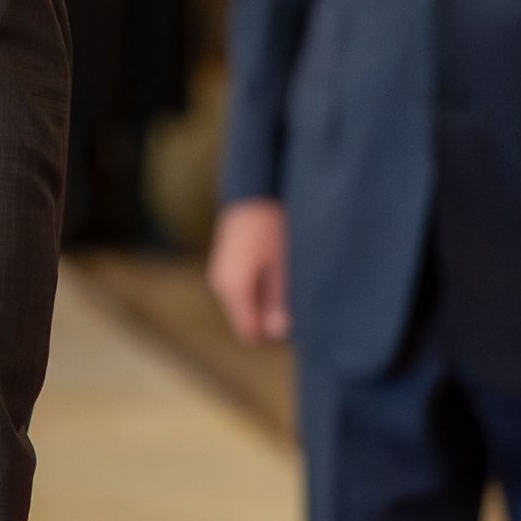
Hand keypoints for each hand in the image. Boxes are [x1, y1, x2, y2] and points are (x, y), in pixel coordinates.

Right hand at [208, 197, 290, 345]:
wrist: (256, 186)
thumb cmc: (274, 223)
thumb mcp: (284, 263)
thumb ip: (280, 300)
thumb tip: (277, 334)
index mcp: (233, 288)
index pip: (250, 334)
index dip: (275, 334)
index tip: (300, 320)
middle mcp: (221, 284)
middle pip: (248, 321)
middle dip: (272, 318)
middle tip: (300, 298)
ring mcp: (222, 274)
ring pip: (247, 305)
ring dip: (268, 302)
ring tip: (291, 279)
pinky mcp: (229, 265)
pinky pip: (245, 290)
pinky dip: (262, 288)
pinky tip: (280, 269)